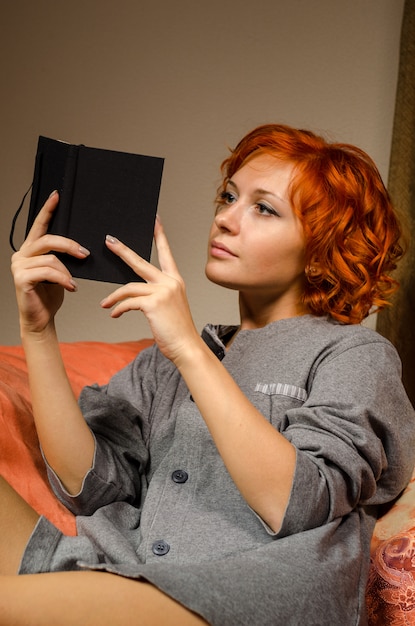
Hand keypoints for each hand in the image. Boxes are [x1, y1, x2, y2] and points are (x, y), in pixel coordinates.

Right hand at [11, 191, 89, 334]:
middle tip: (85, 254)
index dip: (48, 210)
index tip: (57, 196)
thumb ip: (62, 257)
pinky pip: (49, 272)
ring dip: (67, 271)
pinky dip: (63, 279)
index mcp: (30, 249)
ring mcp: (19, 266)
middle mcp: (21, 254)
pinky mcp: (21, 278)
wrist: (41, 318)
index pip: (39, 225)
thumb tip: (81, 247)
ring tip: (72, 283)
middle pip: (48, 240)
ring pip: (51, 258)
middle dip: (70, 245)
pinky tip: (70, 287)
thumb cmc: (50, 295)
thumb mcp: (59, 271)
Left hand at [101, 216, 200, 363]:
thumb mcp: (167, 308)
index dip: (159, 236)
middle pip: (140, 261)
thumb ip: (154, 296)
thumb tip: (130, 294)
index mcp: (175, 280)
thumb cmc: (176, 330)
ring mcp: (162, 291)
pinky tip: (114, 314)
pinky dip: (118, 308)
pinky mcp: (153, 303)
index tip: (154, 220)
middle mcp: (170, 282)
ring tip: (105, 304)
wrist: (186, 347)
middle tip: (109, 241)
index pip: (166, 253)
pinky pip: (128, 302)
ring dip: (114, 297)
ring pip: (129, 287)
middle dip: (122, 250)